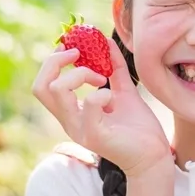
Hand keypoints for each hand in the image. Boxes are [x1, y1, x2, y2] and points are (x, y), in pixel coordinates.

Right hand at [32, 38, 170, 176]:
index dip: (52, 62)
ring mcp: (79, 129)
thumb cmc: (138, 127)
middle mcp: (70, 121)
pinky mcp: (95, 136)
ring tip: (103, 79)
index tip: (73, 48)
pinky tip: (113, 97)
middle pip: (40, 86)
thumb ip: (114, 68)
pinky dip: (101, 93)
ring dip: (80, 74)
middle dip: (55, 62)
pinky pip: (88, 105)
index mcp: (72, 111)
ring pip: (58, 90)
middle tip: (79, 55)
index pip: (43, 84)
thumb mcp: (124, 90)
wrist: (153, 155)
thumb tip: (106, 40)